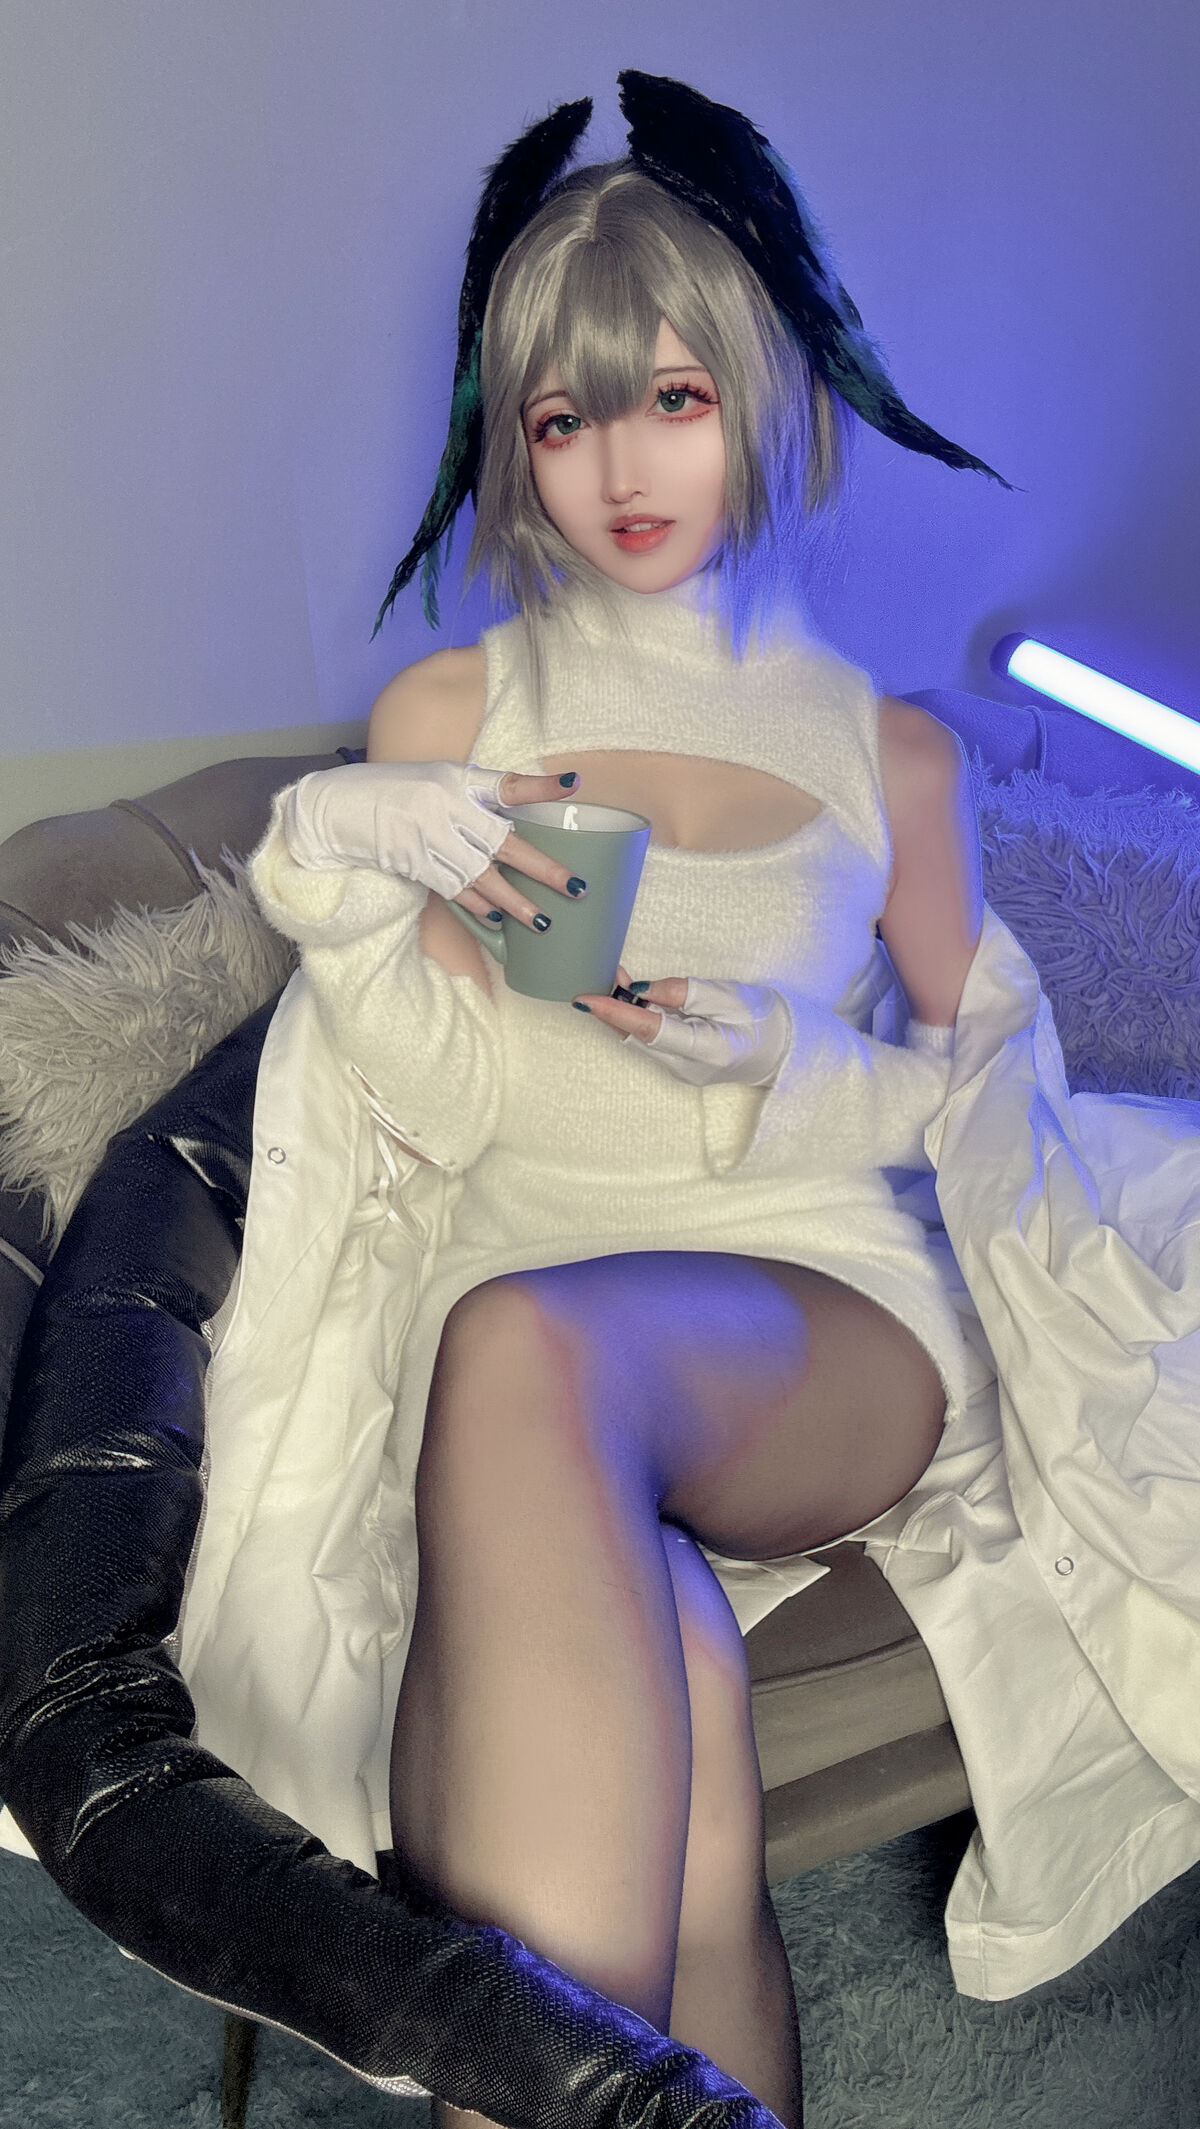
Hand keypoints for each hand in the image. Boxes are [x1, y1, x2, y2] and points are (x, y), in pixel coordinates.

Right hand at [281, 761, 591, 927]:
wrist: (338, 805)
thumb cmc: (395, 791)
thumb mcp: (437, 780)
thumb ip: (475, 797)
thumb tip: (513, 827)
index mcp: (456, 780)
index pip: (506, 783)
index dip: (541, 786)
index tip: (574, 783)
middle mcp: (445, 806)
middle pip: (503, 842)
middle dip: (543, 869)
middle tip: (576, 889)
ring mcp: (428, 836)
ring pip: (481, 875)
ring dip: (514, 901)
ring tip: (542, 922)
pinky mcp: (411, 860)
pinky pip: (451, 888)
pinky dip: (475, 905)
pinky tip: (496, 918)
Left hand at [573, 966, 791, 1087]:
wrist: (786, 1049)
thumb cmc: (765, 1019)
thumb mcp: (727, 995)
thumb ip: (681, 992)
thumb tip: (639, 989)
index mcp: (706, 1050)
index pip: (649, 1030)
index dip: (615, 1012)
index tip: (586, 999)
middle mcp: (686, 1068)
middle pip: (637, 1037)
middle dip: (613, 1006)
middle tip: (598, 973)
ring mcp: (681, 1070)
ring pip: (640, 1039)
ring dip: (624, 1011)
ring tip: (615, 977)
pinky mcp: (679, 1064)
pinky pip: (650, 1039)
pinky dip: (638, 1017)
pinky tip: (634, 996)